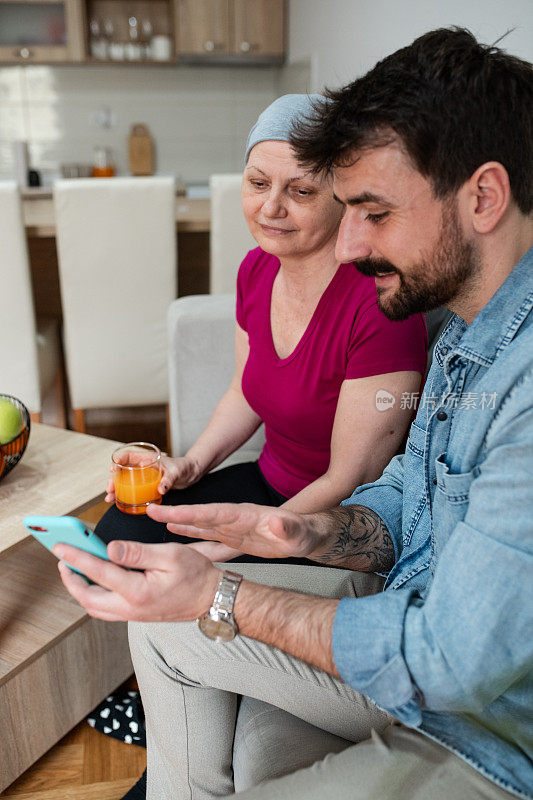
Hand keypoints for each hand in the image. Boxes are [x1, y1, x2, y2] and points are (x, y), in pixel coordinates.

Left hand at [53, 539, 220, 621]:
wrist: (211, 598)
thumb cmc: (195, 575)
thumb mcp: (170, 555)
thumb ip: (137, 552)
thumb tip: (109, 548)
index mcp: (138, 592)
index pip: (98, 572)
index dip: (76, 557)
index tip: (61, 546)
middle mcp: (131, 608)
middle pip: (87, 598)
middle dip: (70, 578)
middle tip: (62, 559)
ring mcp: (132, 615)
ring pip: (94, 606)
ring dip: (80, 588)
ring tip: (74, 568)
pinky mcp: (135, 614)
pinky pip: (105, 609)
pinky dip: (93, 594)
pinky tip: (95, 579)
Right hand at [105, 454, 199, 502]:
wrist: (191, 474)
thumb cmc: (184, 467)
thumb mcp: (176, 472)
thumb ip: (169, 480)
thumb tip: (160, 489)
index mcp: (147, 458)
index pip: (128, 455)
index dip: (118, 461)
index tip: (113, 469)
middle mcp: (143, 466)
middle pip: (123, 470)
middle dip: (113, 479)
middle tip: (110, 489)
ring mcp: (144, 476)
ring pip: (125, 481)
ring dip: (116, 489)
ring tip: (109, 498)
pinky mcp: (147, 486)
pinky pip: (132, 489)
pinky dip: (124, 495)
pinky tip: (117, 502)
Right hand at [147, 502, 321, 559]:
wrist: (307, 536)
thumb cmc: (304, 533)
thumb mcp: (298, 532)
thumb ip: (286, 528)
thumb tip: (276, 525)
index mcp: (245, 515)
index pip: (213, 512)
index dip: (190, 512)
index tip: (168, 512)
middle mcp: (234, 519)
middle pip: (200, 515)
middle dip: (175, 512)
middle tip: (149, 508)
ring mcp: (232, 528)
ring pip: (200, 524)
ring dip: (178, 521)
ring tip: (155, 516)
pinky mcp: (233, 537)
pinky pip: (208, 536)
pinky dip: (190, 533)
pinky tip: (176, 533)